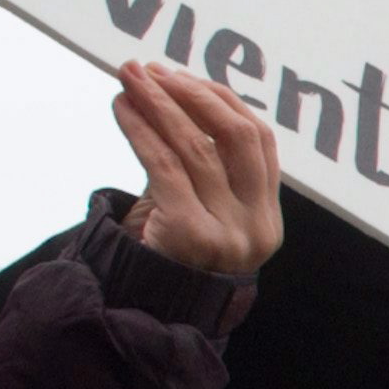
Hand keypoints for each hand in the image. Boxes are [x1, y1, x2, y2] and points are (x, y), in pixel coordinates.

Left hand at [110, 62, 283, 277]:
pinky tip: (121, 108)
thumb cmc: (170, 259)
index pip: (259, 141)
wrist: (149, 318)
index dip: (222, 101)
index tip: (182, 78)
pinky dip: (139, 130)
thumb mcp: (199, 211)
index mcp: (267, 217)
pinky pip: (164, 167)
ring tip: (130, 79)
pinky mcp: (191, 235)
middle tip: (152, 70)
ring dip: (159, 104)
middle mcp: (257, 225)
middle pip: (235, 136)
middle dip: (191, 95)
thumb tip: (169, 91)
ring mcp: (228, 232)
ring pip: (196, 147)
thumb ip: (198, 165)